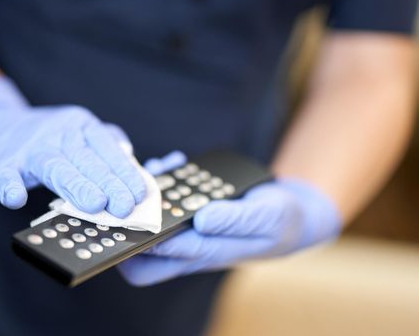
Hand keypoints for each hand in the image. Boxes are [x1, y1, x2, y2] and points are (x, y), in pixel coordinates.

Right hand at [0, 75, 145, 216]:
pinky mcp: (0, 164)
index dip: (125, 171)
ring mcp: (27, 148)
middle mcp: (57, 133)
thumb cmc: (43, 139)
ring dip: (76, 186)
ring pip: (55, 167)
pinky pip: (5, 175)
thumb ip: (103, 146)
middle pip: (86, 160)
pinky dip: (10, 186)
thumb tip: (132, 160)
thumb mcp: (77, 133)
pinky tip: (16, 198)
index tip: (140, 193)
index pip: (107, 148)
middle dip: (109, 183)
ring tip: (95, 204)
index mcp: (80, 126)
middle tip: (125, 206)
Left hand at [118, 153, 341, 285]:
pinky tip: (174, 162)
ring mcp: (191, 229)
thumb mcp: (267, 219)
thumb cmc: (281, 221)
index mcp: (209, 253)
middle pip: (146, 260)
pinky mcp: (193, 212)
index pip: (165, 256)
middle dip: (130, 234)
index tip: (131, 215)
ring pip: (153, 225)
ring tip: (156, 168)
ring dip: (147, 197)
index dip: (144, 239)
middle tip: (128, 199)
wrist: (293, 213)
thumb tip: (200, 220)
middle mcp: (193, 245)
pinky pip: (168, 202)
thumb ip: (236, 220)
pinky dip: (165, 181)